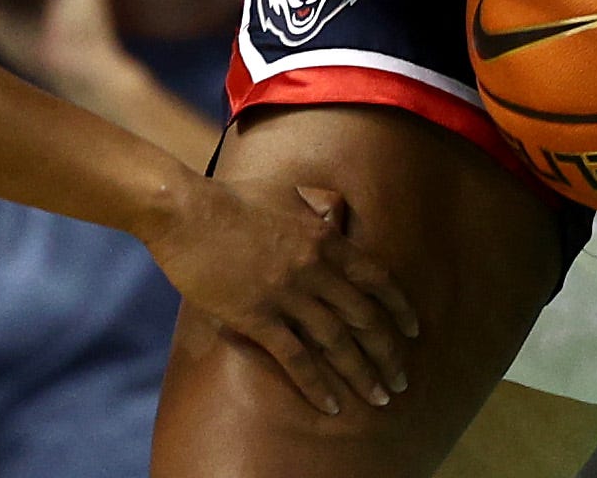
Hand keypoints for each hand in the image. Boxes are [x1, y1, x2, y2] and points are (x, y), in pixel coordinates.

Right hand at [145, 178, 416, 414]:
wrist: (184, 210)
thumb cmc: (230, 196)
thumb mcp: (285, 190)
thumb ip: (315, 205)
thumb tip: (334, 212)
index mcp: (323, 237)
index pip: (376, 279)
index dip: (399, 309)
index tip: (413, 332)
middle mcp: (314, 268)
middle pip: (364, 318)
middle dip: (388, 353)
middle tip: (401, 380)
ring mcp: (286, 294)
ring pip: (337, 342)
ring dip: (362, 373)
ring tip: (378, 397)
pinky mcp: (256, 316)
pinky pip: (296, 358)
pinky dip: (317, 384)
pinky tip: (331, 404)